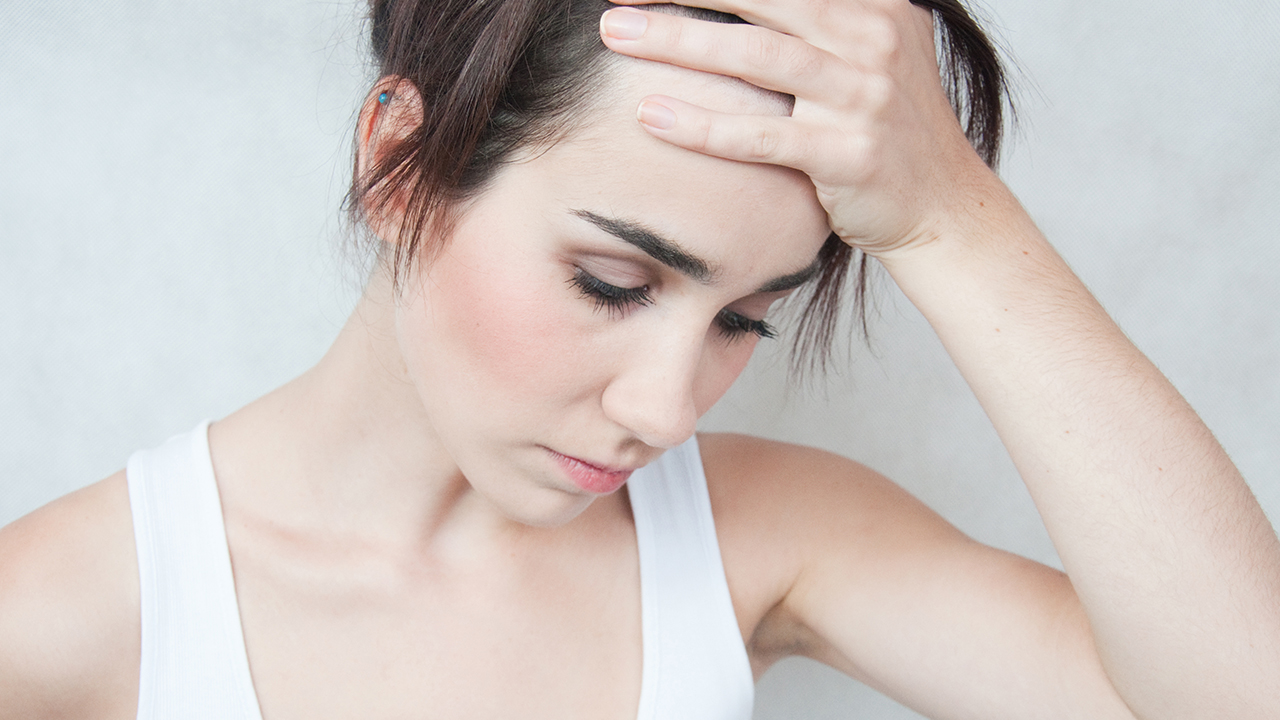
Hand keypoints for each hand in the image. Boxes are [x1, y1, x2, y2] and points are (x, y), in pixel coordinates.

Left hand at [599, 0, 999, 257]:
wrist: (943, 206)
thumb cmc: (888, 130)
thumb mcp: (874, 50)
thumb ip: (824, 15)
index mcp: (873, 5)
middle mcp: (871, 39)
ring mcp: (863, 96)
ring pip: (755, 56)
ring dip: (678, 40)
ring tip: (617, 35)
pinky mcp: (849, 154)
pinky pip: (763, 135)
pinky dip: (704, 125)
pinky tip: (652, 114)